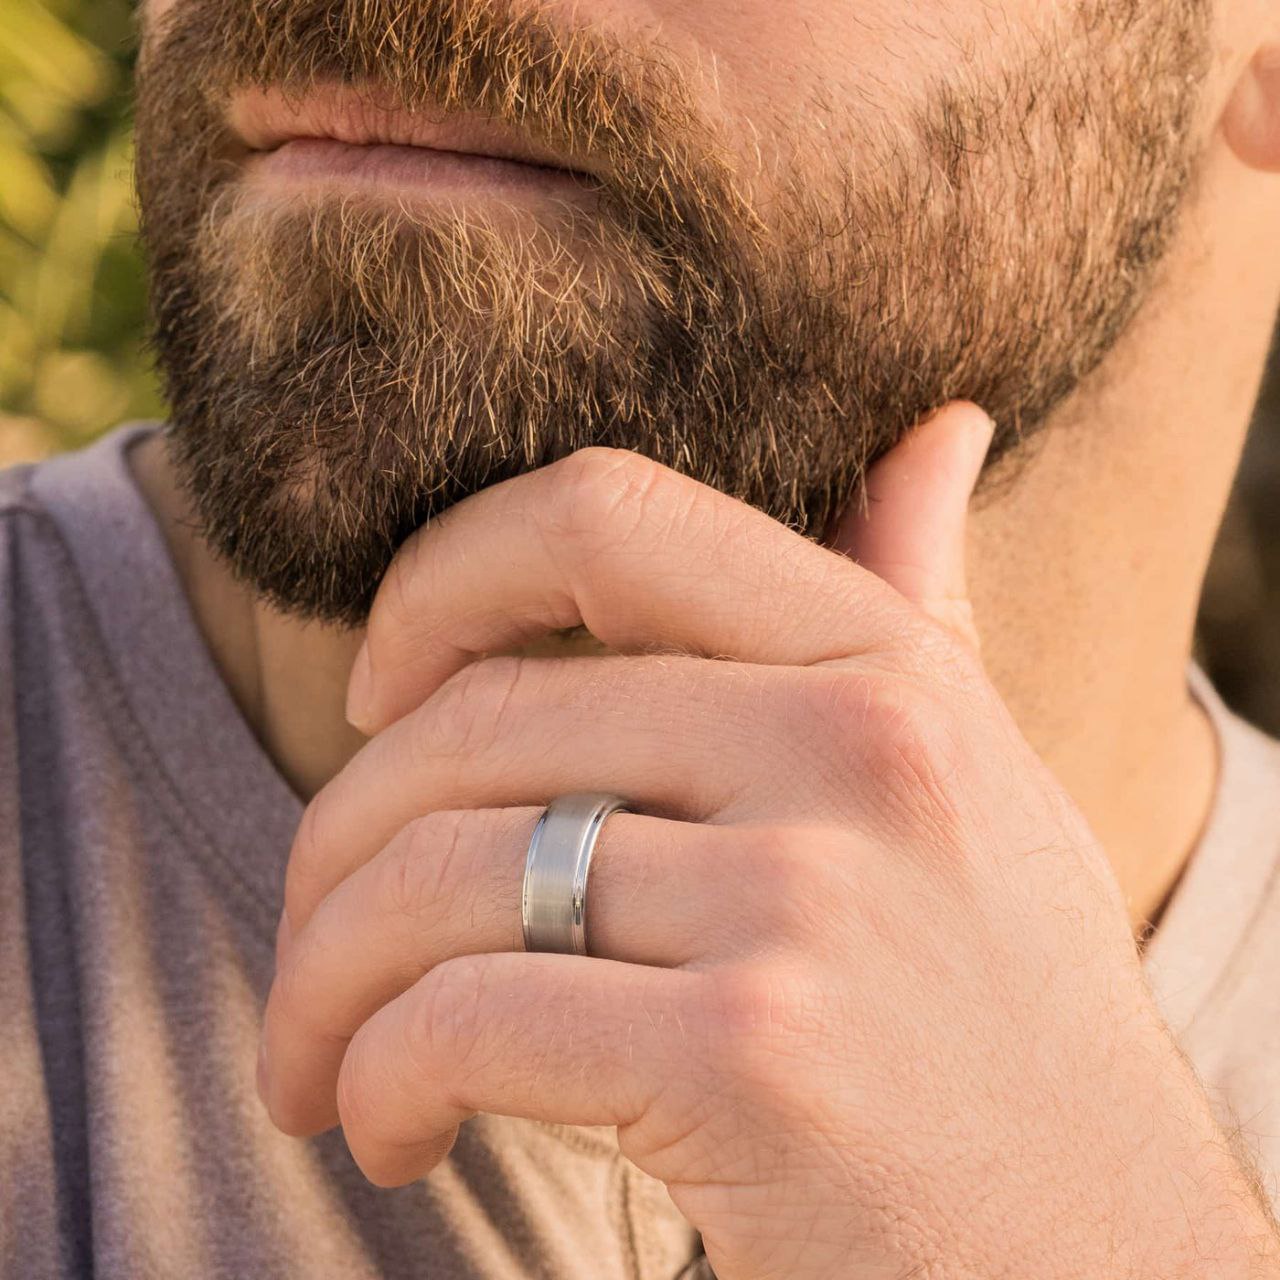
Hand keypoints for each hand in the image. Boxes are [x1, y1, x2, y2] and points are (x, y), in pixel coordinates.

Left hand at [258, 403, 1279, 1278]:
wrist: (1109, 1259)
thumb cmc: (1013, 1019)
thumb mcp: (985, 784)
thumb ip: (918, 607)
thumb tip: (936, 430)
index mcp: (888, 666)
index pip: (607, 516)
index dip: (443, 578)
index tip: (380, 691)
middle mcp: (856, 748)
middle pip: (474, 721)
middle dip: (334, 843)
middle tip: (317, 943)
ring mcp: (807, 898)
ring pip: (436, 873)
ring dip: (324, 980)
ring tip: (327, 1060)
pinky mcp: (752, 1058)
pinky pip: (458, 1021)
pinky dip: (374, 1079)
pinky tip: (391, 1129)